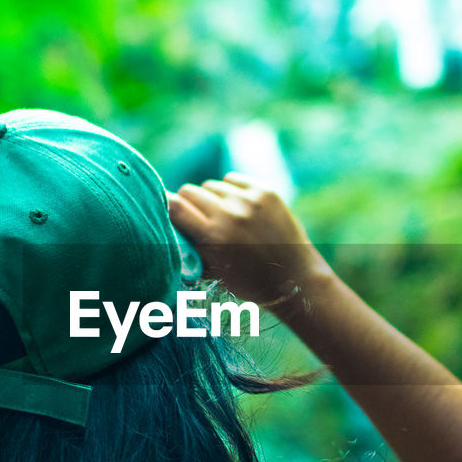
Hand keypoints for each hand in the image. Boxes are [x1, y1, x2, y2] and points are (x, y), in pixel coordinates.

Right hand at [166, 173, 328, 305]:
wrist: (296, 278)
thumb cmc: (249, 281)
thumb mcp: (214, 271)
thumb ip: (189, 249)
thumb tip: (167, 228)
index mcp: (214, 237)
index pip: (175, 206)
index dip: (166, 206)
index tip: (166, 210)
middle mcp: (231, 214)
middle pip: (190, 191)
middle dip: (188, 203)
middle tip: (195, 217)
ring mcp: (250, 200)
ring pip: (211, 185)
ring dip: (210, 198)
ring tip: (220, 216)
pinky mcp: (266, 192)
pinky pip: (232, 180)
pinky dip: (230, 191)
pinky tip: (237, 207)